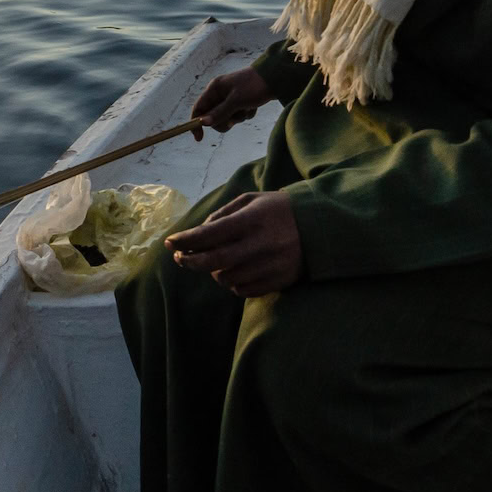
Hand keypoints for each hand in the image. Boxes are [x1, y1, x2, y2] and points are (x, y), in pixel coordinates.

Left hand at [164, 191, 303, 296]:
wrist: (320, 227)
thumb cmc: (278, 210)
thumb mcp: (252, 201)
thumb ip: (223, 214)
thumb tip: (197, 233)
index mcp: (253, 219)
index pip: (210, 233)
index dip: (186, 240)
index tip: (170, 243)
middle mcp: (262, 244)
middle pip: (214, 261)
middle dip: (190, 261)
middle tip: (181, 258)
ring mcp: (271, 265)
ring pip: (226, 278)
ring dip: (214, 271)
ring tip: (216, 261)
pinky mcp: (279, 281)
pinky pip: (243, 290)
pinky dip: (232, 283)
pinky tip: (235, 271)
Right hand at [190, 67, 271, 140]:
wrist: (276, 78)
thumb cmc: (254, 86)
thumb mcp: (236, 101)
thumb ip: (220, 112)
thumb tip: (203, 123)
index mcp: (215, 89)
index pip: (198, 108)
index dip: (196, 123)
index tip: (199, 138)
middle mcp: (220, 93)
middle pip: (213, 116)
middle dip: (224, 120)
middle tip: (234, 119)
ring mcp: (231, 98)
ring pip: (227, 118)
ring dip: (238, 117)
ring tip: (248, 108)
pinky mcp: (241, 102)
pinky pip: (238, 116)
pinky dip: (246, 114)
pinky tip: (254, 106)